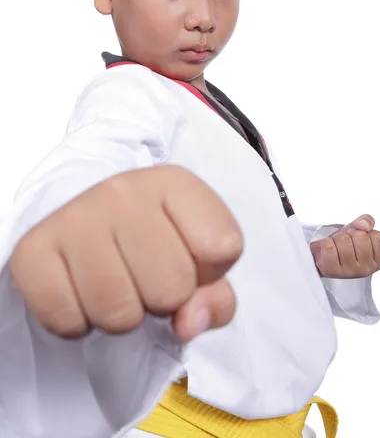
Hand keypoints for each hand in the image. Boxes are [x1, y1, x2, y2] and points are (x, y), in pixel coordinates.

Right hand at [10, 165, 242, 342]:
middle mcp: (122, 190)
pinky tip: (81, 291)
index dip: (209, 271)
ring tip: (116, 284)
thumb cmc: (151, 240)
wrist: (86, 217)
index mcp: (173, 182)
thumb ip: (216, 297)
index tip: (186, 254)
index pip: (222, 248)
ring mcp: (74, 217)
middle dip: (164, 298)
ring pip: (119, 314)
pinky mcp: (32, 250)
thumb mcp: (199, 257)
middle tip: (145, 276)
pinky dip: (78, 322)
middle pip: (171, 287)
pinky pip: (67, 321)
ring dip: (122, 316)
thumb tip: (187, 323)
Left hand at [310, 214, 379, 278]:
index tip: (358, 238)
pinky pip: (328, 247)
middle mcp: (366, 270)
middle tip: (345, 242)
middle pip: (360, 236)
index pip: (377, 237)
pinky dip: (326, 243)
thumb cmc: (344, 243)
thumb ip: (366, 222)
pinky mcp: (333, 271)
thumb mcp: (358, 230)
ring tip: (336, 246)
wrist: (324, 255)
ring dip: (336, 238)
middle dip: (350, 233)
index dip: (364, 231)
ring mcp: (350, 272)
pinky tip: (329, 250)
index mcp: (377, 261)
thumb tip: (364, 224)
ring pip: (343, 240)